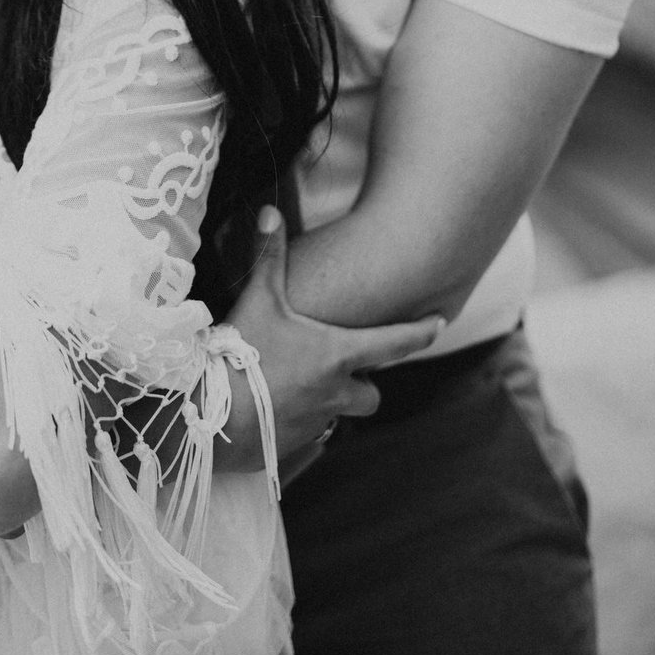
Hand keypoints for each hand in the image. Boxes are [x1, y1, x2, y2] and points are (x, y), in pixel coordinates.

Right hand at [220, 207, 443, 470]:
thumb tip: (270, 210)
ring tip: (298, 384)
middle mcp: (337, 391)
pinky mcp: (295, 445)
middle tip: (340, 367)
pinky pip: (308, 432)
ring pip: (339, 414)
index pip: (396, 343)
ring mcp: (318, 422)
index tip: (441, 324)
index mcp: (337, 354)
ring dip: (329, 402)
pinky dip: (298, 419)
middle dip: (362, 383)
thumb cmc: (241, 351)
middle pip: (372, 394)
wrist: (212, 412)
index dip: (422, 332)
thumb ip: (269, 255)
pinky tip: (272, 404)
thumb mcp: (259, 299)